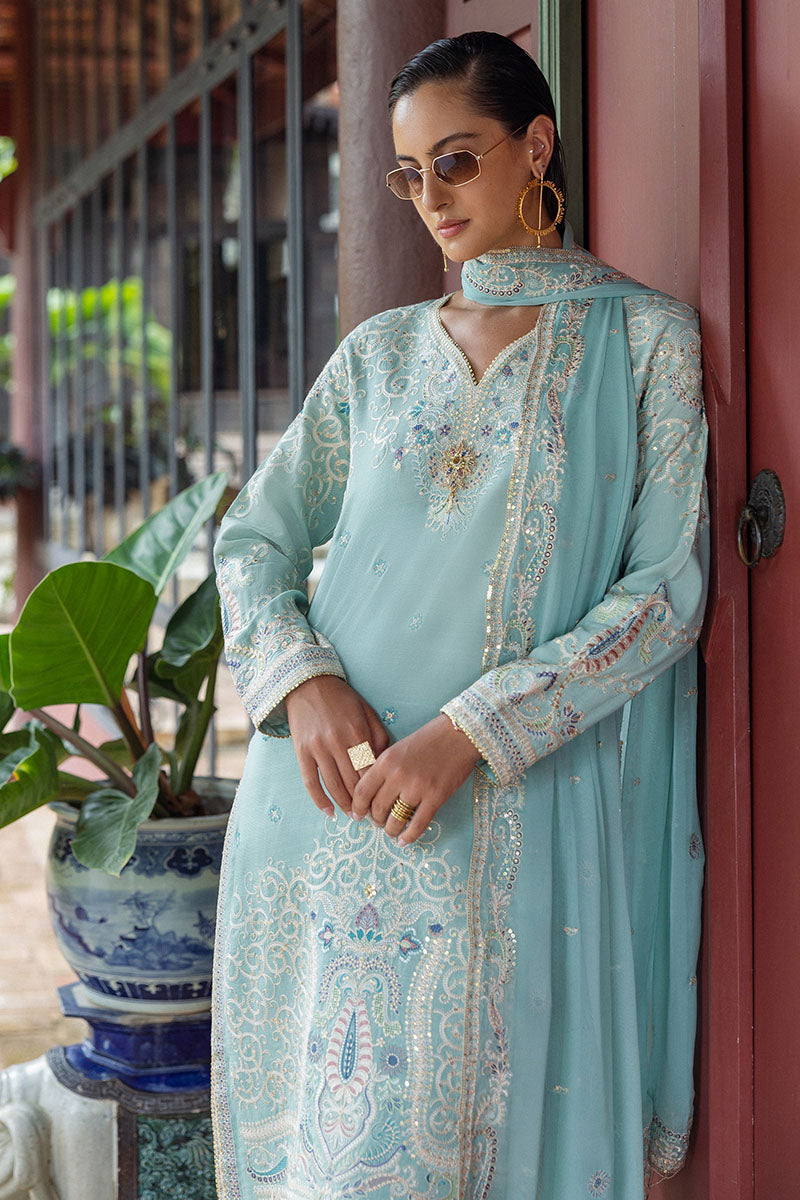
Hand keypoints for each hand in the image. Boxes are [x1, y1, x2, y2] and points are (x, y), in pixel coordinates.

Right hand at [284, 675, 389, 816]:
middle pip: (353, 781)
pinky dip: (319, 800)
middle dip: (364, 802)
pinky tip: (329, 812)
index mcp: (357, 732)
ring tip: (354, 815)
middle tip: (372, 815)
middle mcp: (337, 742)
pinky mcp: (301, 752)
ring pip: (333, 785)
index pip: (371, 770)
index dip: (378, 789)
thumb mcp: (366, 711)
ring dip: (345, 805)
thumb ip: (378, 737)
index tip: (385, 801)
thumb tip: (385, 764)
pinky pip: (310, 782)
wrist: (308, 684)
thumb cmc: (342, 698)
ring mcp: (317, 748)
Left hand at [351, 714, 480, 846]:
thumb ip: (384, 769)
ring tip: (392, 831)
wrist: (458, 734)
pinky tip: (405, 841)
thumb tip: (372, 794)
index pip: (362, 791)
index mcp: (386, 761)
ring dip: (391, 830)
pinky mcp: (435, 797)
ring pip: (395, 820)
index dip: (358, 807)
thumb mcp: (398, 748)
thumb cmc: (428, 739)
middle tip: (378, 823)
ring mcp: (417, 788)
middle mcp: (398, 775)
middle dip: (376, 820)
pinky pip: (418, 825)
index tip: (358, 815)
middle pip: (377, 808)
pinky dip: (409, 836)